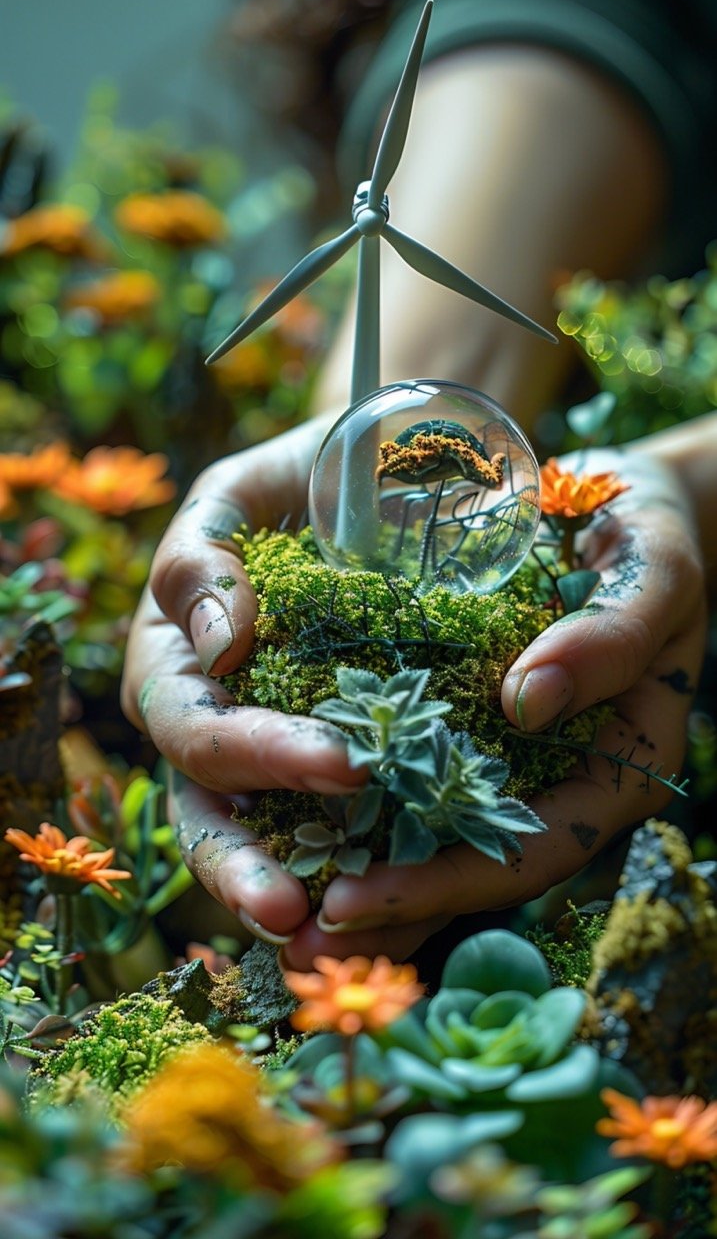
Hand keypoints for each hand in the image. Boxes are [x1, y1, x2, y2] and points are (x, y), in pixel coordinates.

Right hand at [121, 414, 359, 942]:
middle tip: (297, 915)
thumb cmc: (296, 482)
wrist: (373, 485)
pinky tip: (396, 921)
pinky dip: (356, 881)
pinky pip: (335, 835)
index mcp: (175, 666)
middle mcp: (213, 724)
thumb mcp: (240, 493)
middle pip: (211, 813)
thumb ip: (203, 555)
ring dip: (296, 900)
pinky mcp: (334, 773)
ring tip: (338, 948)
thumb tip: (218, 640)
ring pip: (265, 844)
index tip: (345, 765)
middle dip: (248, 868)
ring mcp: (271, 757)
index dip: (257, 755)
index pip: (197, 729)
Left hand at [281, 446, 706, 968]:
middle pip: (465, 869)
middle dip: (381, 906)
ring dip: (352, 871)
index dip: (443, 884)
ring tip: (268, 906)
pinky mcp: (461, 724)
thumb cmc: (650, 538)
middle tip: (290, 938)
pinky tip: (276, 811)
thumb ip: (610, 638)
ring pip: (428, 836)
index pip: (526, 854)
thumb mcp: (653, 574)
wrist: (624, 509)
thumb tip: (528, 701)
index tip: (353, 895)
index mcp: (611, 776)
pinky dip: (348, 799)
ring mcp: (504, 760)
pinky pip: (404, 773)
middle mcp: (551, 784)